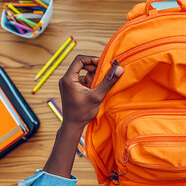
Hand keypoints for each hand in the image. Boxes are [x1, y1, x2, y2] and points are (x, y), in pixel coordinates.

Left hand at [44, 55, 123, 177]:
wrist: (73, 125)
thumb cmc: (82, 112)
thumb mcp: (97, 96)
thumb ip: (108, 82)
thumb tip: (119, 69)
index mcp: (68, 78)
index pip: (79, 60)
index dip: (92, 59)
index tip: (102, 64)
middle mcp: (66, 79)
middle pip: (81, 65)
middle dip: (93, 69)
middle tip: (102, 76)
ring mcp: (67, 84)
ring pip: (82, 73)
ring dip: (92, 77)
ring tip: (97, 87)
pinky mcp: (71, 88)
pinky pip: (81, 79)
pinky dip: (89, 82)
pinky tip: (93, 92)